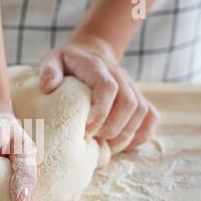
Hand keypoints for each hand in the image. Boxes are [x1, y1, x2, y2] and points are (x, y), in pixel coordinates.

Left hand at [39, 35, 159, 152]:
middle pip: (129, 103)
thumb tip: (49, 88)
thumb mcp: (52, 59)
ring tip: (107, 147)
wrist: (89, 53)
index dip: (101, 110)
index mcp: (97, 67)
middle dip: (113, 127)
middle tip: (94, 140)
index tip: (87, 129)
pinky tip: (125, 146)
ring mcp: (131, 86)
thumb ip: (49, 71)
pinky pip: (151, 116)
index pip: (108, 87)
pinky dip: (142, 134)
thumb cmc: (67, 62)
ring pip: (142, 112)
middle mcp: (119, 75)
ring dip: (127, 133)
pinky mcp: (138, 97)